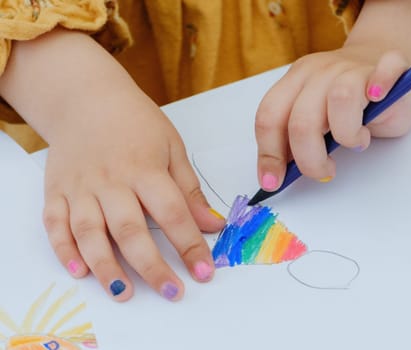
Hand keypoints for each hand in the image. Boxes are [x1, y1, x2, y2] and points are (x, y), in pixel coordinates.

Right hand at [0, 28, 224, 301]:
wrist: (86, 98)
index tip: (204, 271)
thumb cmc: (135, 122)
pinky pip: (55, 225)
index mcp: (145, 169)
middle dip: (153, 266)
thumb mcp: (172, 147)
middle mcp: (111, 181)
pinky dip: (64, 250)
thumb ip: (189, 190)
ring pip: (90, 234)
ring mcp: (81, 188)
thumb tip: (212, 224)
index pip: (172, 213)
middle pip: (131, 231)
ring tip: (124, 293)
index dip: (190, 245)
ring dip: (107, 267)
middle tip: (172, 292)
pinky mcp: (56, 191)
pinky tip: (79, 272)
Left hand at [254, 45, 410, 188]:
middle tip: (324, 172)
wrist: (377, 61)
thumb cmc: (347, 100)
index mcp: (295, 82)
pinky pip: (386, 69)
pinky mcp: (387, 65)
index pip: (269, 118)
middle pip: (302, 120)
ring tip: (355, 142)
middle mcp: (319, 71)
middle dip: (310, 159)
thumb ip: (298, 137)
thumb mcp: (316, 118)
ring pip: (340, 98)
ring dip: (347, 134)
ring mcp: (352, 67)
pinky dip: (382, 84)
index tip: (273, 181)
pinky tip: (379, 99)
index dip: (269, 154)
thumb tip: (280, 173)